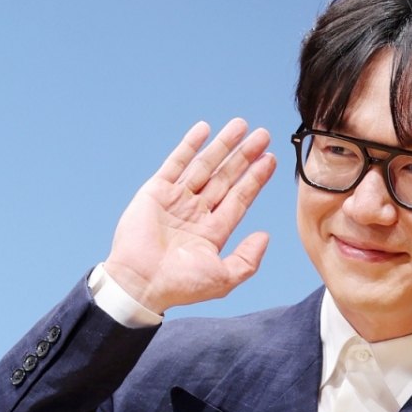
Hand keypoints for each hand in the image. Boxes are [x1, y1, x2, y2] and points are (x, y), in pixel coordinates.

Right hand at [103, 119, 275, 313]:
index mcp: (212, 232)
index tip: (271, 160)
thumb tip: (264, 236)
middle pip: (226, 177)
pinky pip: (176, 162)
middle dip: (244, 156)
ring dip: (223, 145)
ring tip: (241, 126)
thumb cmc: (179, 286)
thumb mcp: (222, 279)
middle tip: (263, 136)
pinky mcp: (156, 191)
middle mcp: (196, 213)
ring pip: (205, 165)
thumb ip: (247, 260)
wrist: (140, 283)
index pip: (240, 199)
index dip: (256, 179)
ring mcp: (176, 200)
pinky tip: (204, 130)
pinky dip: (190, 145)